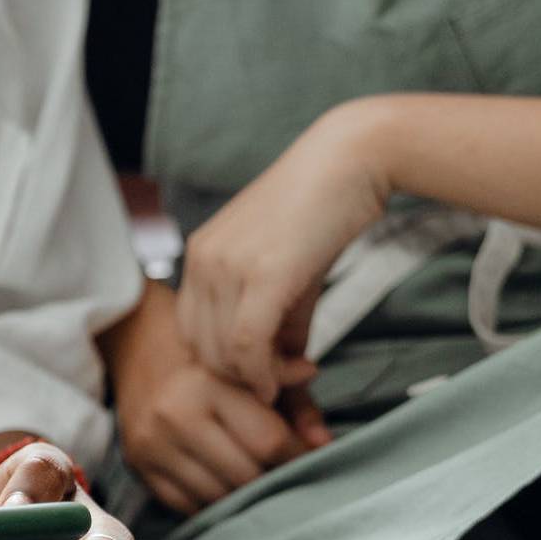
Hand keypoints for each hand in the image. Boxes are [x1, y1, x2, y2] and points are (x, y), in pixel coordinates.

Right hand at [108, 282, 331, 515]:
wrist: (137, 343)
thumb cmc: (207, 357)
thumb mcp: (254, 367)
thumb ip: (296, 400)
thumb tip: (324, 445)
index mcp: (209, 382)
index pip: (269, 441)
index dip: (299, 456)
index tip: (311, 458)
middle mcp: (176, 414)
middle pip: (245, 475)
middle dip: (273, 479)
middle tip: (286, 473)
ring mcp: (153, 444)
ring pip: (219, 497)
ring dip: (245, 494)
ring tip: (257, 478)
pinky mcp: (138, 466)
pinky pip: (190, 505)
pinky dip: (214, 500)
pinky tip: (223, 481)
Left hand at [180, 103, 393, 401]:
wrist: (349, 160)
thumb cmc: (323, 211)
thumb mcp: (289, 273)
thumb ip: (277, 324)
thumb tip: (279, 374)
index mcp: (198, 255)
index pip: (191, 333)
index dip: (228, 365)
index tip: (271, 372)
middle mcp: (200, 260)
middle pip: (202, 351)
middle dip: (245, 379)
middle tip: (293, 377)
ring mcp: (224, 266)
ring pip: (224, 355)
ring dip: (265, 379)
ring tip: (305, 369)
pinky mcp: (258, 275)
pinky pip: (248, 346)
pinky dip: (271, 373)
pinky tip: (305, 368)